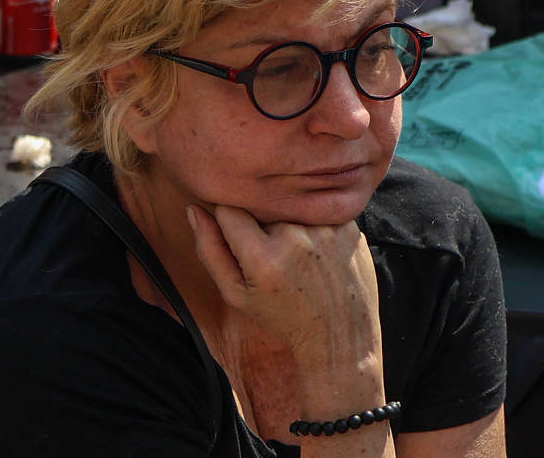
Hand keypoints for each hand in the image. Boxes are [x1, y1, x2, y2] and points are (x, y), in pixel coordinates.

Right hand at [186, 203, 385, 433]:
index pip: (229, 209)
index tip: (243, 242)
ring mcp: (327, 230)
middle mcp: (296, 238)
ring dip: (291, 224)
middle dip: (263, 225)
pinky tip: (322, 255)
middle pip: (263, 207)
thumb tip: (193, 209)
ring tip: (301, 259)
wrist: (340, 337)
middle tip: (277, 258)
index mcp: (263, 257)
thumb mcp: (236, 294)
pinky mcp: (350, 227)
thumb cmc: (282, 316)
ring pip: (292, 207)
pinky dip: (317, 227)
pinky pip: (320, 212)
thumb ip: (210, 250)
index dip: (231, 224)